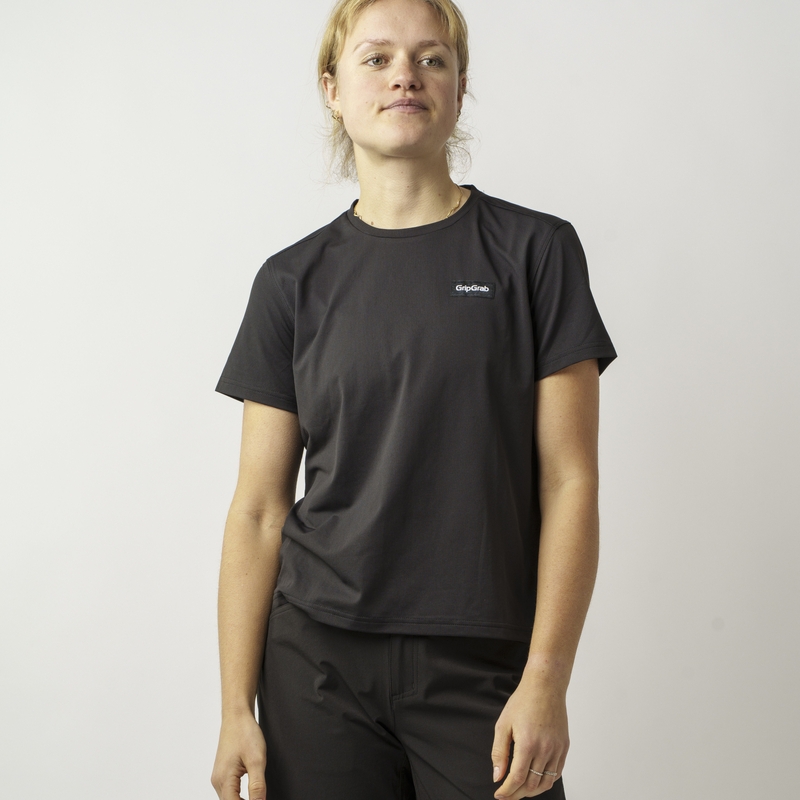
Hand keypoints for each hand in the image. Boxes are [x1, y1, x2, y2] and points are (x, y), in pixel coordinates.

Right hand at [210, 711, 267, 799]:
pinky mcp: (222, 772)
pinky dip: (238, 796)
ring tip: (257, 797)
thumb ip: (257, 785)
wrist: (237, 716)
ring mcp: (219, 776)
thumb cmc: (245, 733)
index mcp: (224, 779)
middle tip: (260, 798)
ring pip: (229, 799)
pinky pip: (229, 791)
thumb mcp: (257, 760)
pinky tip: (249, 795)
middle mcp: (218, 780)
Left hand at [490, 675, 568, 798]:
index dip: (508, 791)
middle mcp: (545, 749)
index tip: (500, 794)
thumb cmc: (523, 702)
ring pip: (546, 782)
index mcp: (528, 744)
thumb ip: (499, 753)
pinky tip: (536, 780)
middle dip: (517, 793)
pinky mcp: (564, 746)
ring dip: (532, 791)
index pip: (517, 779)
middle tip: (507, 794)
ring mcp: (557, 749)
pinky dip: (546, 781)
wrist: (545, 687)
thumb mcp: (503, 725)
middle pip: (532, 784)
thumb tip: (497, 776)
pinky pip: (557, 772)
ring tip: (520, 790)